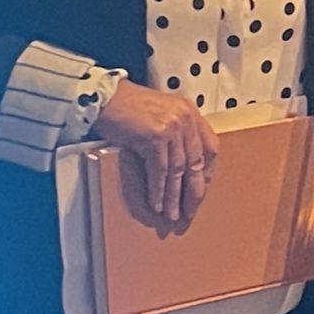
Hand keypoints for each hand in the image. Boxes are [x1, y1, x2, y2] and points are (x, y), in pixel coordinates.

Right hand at [93, 80, 218, 229]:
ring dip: (173, 196)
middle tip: (189, 212)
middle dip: (192, 192)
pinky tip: (156, 203)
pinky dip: (158, 190)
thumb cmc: (126, 107)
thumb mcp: (160, 116)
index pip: (209, 148)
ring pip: (177, 171)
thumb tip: (182, 170)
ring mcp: (172, 126)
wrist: (104, 99)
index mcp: (189, 112)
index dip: (206, 173)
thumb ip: (175, 135)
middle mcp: (185, 118)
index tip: (200, 191)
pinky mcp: (156, 136)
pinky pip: (160, 171)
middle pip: (196, 163)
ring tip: (170, 214)